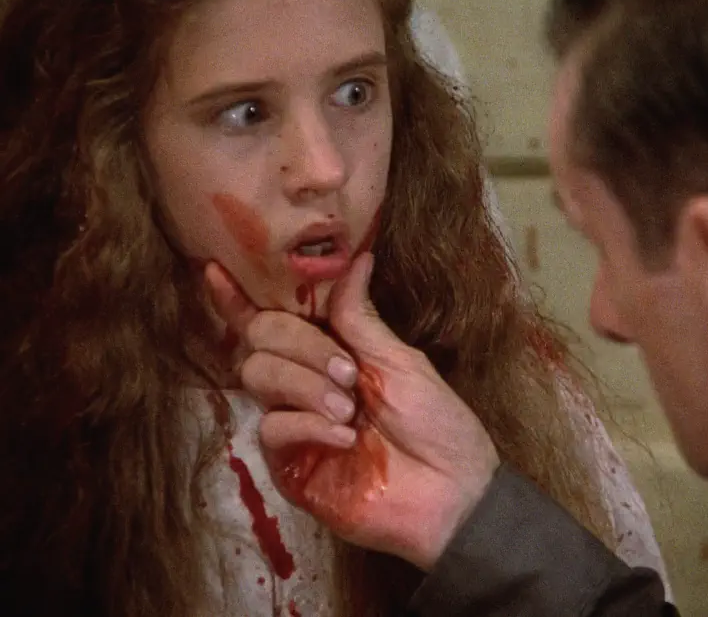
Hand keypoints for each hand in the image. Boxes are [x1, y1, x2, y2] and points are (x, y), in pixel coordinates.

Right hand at [206, 254, 499, 569]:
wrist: (450, 491)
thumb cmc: (434, 421)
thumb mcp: (399, 361)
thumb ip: (360, 318)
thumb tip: (357, 258)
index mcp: (329, 351)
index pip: (273, 320)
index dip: (239, 299)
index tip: (214, 270)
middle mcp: (302, 382)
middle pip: (259, 338)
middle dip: (301, 345)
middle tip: (348, 372)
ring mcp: (292, 423)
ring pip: (257, 375)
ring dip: (304, 383)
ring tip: (349, 408)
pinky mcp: (288, 465)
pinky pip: (271, 427)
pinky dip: (308, 424)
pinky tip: (345, 437)